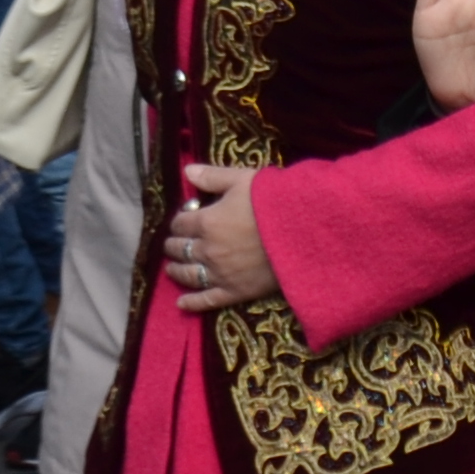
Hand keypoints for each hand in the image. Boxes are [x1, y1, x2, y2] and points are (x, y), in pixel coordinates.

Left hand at [165, 162, 281, 311]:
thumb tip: (186, 170)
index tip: (183, 219)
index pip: (181, 223)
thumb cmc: (273, 201)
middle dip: (175, 245)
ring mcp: (220, 274)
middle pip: (181, 249)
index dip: (179, 220)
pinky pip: (207, 300)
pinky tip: (182, 303)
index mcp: (207, 222)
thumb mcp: (242, 180)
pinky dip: (192, 303)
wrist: (302, 231)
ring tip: (171, 268)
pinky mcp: (235, 292)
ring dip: (176, 270)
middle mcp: (208, 250)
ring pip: (188, 274)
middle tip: (174, 243)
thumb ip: (213, 176)